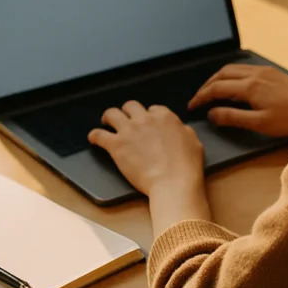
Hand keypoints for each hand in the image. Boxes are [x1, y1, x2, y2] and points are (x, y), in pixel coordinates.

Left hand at [88, 101, 204, 196]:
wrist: (173, 181)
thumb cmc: (186, 166)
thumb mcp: (194, 142)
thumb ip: (183, 131)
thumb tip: (180, 130)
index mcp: (165, 117)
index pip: (153, 109)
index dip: (149, 116)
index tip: (148, 123)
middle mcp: (145, 119)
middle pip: (131, 106)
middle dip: (128, 112)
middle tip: (126, 120)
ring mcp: (129, 131)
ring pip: (112, 113)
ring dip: (108, 117)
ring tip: (106, 122)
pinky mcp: (116, 145)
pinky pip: (98, 134)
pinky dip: (94, 135)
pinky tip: (93, 138)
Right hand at [188, 65, 287, 137]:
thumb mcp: (259, 124)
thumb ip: (233, 118)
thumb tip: (211, 113)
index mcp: (250, 86)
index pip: (217, 88)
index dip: (201, 97)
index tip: (192, 106)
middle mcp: (255, 74)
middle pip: (222, 74)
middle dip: (207, 85)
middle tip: (199, 98)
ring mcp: (264, 70)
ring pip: (233, 68)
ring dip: (219, 78)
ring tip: (212, 91)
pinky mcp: (272, 72)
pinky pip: (245, 68)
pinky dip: (232, 75)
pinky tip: (234, 86)